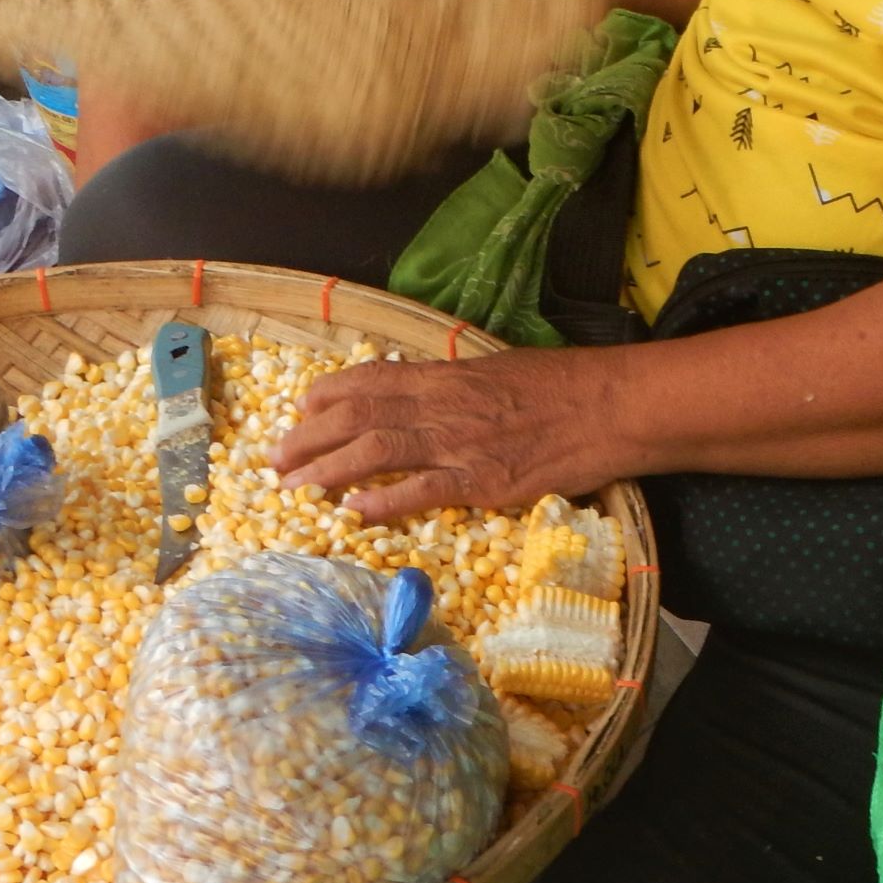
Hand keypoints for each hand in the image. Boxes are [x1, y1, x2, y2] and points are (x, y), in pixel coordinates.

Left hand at [273, 348, 625, 521]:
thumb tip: (422, 394)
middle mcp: (441, 405)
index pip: (370, 379)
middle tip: (276, 460)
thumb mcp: (497, 370)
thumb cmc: (560, 386)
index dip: (327, 395)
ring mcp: (459, 443)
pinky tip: (353, 512)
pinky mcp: (481, 480)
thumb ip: (454, 385)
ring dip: (328, 469)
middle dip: (310, 437)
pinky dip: (383, 500)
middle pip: (359, 415)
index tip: (299, 410)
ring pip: (377, 450)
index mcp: (445, 375)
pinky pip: (422, 490)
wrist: (606, 405)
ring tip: (295, 488)